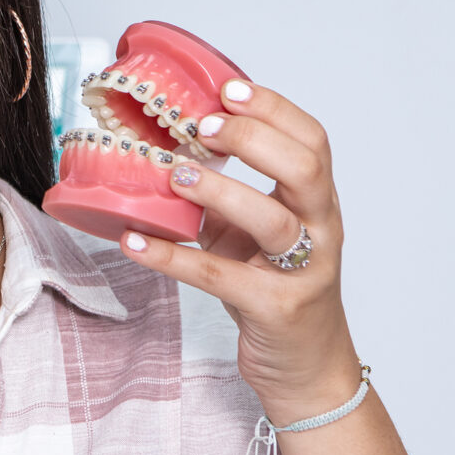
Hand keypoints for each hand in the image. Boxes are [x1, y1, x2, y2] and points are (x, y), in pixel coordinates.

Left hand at [118, 80, 359, 422]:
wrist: (305, 366)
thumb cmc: (272, 287)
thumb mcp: (251, 232)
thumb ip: (224, 194)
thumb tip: (163, 149)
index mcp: (315, 202)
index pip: (312, 141)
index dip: (273, 109)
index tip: (227, 88)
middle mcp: (320, 231)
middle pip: (305, 170)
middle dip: (254, 140)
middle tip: (201, 128)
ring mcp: (303, 272)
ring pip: (275, 222)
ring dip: (221, 191)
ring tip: (172, 175)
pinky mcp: (276, 309)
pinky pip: (223, 278)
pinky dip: (174, 258)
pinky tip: (134, 241)